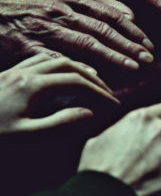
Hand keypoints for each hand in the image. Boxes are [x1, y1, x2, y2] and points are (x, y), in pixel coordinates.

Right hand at [0, 0, 153, 68]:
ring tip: (133, 66)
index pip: (107, 14)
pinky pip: (57, 57)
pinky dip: (77, 66)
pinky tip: (94, 77)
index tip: (148, 40)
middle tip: (149, 57)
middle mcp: (60, 11)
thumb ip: (74, 7)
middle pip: (102, 29)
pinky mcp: (27, 45)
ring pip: (85, 43)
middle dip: (128, 44)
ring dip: (112, 56)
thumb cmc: (16, 0)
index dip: (130, 28)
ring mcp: (44, 28)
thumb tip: (101, 21)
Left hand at [0, 54, 118, 134]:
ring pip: (52, 59)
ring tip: (88, 79)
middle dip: (91, 77)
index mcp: (32, 86)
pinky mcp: (3, 76)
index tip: (113, 102)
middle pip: (68, 65)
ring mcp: (12, 72)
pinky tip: (57, 74)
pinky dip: (54, 65)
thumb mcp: (24, 136)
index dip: (98, 91)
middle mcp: (23, 73)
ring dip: (74, 67)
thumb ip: (59, 123)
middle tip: (106, 90)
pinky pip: (35, 61)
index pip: (76, 83)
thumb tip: (89, 113)